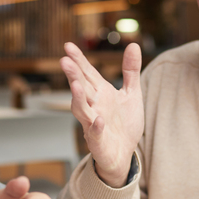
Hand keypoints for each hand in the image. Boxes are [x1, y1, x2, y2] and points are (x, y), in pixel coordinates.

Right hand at [60, 42, 142, 186]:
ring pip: (82, 109)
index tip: (68, 46)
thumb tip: (134, 45)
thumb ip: (130, 71)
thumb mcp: (131, 94)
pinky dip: (96, 127)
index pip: (87, 73)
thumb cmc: (124, 123)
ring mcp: (93, 123)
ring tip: (75, 85)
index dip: (78, 60)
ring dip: (78, 98)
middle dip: (73, 75)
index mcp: (100, 92)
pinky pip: (95, 134)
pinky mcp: (98, 141)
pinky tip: (99, 120)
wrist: (125, 154)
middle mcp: (94, 106)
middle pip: (81, 88)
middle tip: (65, 60)